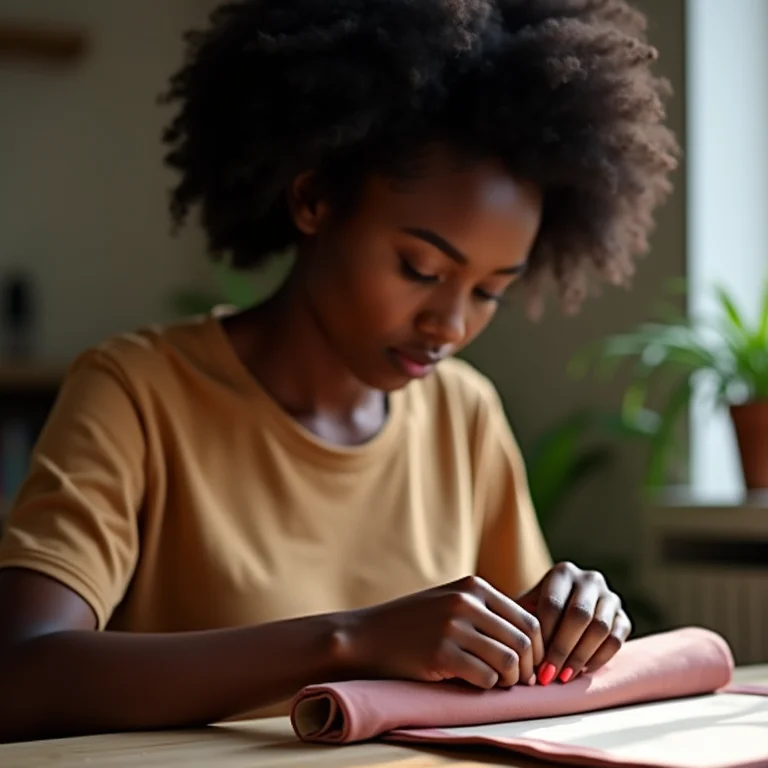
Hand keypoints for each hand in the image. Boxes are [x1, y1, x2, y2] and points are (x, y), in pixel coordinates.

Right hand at [341, 576, 543, 689]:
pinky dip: (486, 686)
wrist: (367, 635)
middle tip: (517, 681)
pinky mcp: (441, 654)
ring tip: (496, 683)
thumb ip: (486, 611)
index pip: (529, 619)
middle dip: (527, 668)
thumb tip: (533, 640)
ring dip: (508, 680)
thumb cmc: (413, 624)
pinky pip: (485, 678)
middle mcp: (466, 602)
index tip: (530, 666)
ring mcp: (453, 627)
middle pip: (523, 642)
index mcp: (474, 587)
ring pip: (509, 661)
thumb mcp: (451, 602)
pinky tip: (471, 682)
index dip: (537, 648)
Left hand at [517, 561, 631, 684]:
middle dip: (562, 649)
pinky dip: (599, 659)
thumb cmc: (538, 612)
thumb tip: (509, 646)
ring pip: (600, 628)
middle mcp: (590, 579)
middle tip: (548, 675)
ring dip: (580, 657)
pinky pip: (616, 640)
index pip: (553, 603)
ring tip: (563, 677)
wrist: (566, 611)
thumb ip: (518, 620)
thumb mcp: (527, 607)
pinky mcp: (623, 617)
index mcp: (563, 572)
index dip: (544, 635)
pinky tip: (581, 672)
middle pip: (578, 615)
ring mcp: (610, 597)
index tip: (533, 662)